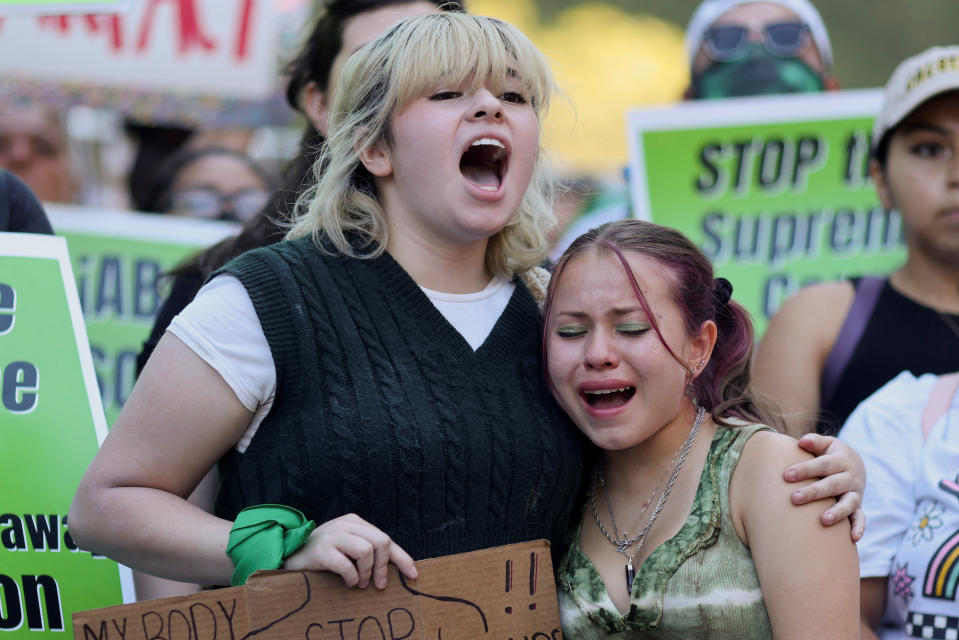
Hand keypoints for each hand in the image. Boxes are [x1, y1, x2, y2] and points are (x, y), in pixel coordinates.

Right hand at [282, 513, 416, 588]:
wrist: (290, 554)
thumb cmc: (323, 554)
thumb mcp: (348, 547)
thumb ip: (368, 552)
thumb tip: (394, 570)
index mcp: (355, 522)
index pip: (386, 538)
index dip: (402, 558)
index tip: (413, 574)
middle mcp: (346, 524)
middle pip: (381, 541)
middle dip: (384, 566)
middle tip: (379, 585)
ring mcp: (333, 535)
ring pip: (367, 551)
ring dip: (367, 573)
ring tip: (360, 584)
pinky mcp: (322, 550)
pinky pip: (346, 565)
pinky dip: (351, 577)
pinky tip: (348, 582)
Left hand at [783, 434, 864, 541]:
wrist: (855, 465)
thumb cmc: (830, 454)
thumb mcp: (825, 444)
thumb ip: (814, 441)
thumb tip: (802, 442)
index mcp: (841, 460)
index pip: (823, 465)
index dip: (805, 470)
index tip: (786, 476)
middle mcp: (850, 477)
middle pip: (833, 485)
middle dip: (814, 492)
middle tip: (794, 498)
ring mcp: (855, 493)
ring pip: (849, 503)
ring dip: (837, 512)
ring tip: (822, 520)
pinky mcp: (858, 507)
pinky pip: (860, 518)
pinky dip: (859, 527)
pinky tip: (853, 538)